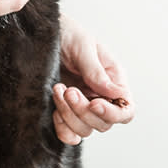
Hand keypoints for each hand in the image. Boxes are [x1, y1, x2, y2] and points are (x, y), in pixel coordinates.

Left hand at [52, 14, 133, 144]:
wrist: (41, 34)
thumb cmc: (67, 33)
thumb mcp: (83, 47)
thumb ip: (97, 72)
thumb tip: (117, 95)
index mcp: (113, 80)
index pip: (126, 110)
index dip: (113, 113)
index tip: (93, 104)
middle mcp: (101, 96)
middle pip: (103, 123)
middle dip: (83, 110)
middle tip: (67, 90)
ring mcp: (83, 106)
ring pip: (85, 129)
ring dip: (69, 115)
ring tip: (57, 89)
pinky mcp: (65, 112)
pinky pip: (69, 134)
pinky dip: (62, 128)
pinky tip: (54, 109)